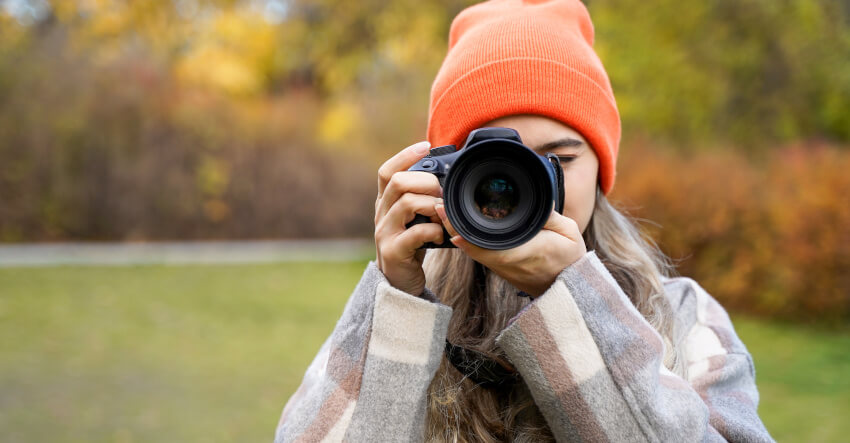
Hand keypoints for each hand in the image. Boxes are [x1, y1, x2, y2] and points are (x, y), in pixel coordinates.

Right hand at [374, 141, 443, 295]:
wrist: (400, 283)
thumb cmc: (412, 246)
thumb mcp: (414, 219)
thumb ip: (422, 200)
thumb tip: (447, 179)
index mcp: (385, 203)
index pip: (387, 171)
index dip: (405, 156)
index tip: (426, 145)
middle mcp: (381, 214)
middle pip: (397, 182)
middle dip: (426, 182)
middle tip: (442, 192)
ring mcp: (384, 233)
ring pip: (406, 203)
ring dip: (431, 205)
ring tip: (442, 214)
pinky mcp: (393, 251)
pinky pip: (415, 233)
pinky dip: (433, 230)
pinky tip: (440, 235)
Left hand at [435, 205, 586, 296]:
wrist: (568, 287)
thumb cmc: (569, 259)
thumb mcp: (568, 232)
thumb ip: (549, 215)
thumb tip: (537, 198)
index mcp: (519, 251)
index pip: (482, 242)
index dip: (461, 228)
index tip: (448, 211)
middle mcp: (504, 260)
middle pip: (468, 244)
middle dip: (451, 224)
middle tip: (439, 205)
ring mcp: (500, 265)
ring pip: (470, 249)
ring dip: (456, 231)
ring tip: (444, 211)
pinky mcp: (500, 266)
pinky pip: (477, 252)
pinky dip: (465, 239)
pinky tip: (458, 225)